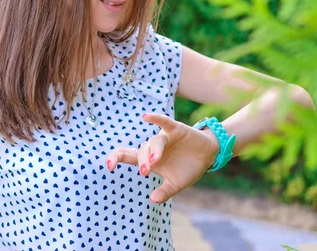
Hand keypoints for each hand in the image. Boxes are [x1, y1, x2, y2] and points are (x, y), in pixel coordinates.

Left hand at [105, 113, 219, 202]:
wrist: (207, 155)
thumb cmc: (187, 168)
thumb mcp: (176, 184)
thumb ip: (165, 191)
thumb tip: (153, 199)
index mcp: (149, 160)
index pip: (129, 156)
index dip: (116, 158)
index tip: (108, 166)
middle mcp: (153, 147)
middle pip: (141, 150)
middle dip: (141, 161)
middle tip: (144, 172)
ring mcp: (164, 138)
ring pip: (154, 141)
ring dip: (153, 151)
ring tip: (154, 162)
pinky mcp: (176, 129)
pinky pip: (164, 122)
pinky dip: (156, 118)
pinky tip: (145, 116)